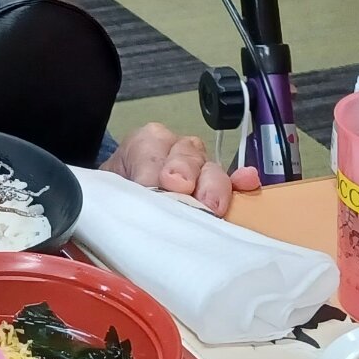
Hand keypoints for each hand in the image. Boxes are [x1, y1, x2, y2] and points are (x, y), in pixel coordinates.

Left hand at [106, 122, 259, 215]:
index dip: (152, 168)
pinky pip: (235, 183)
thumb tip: (135, 201)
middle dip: (184, 170)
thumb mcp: (110, 191)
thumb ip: (118, 193)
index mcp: (145, 144)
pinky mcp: (219, 191)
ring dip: (212, 185)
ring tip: (210, 205)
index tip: (152, 187)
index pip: (150, 147)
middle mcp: (176, 151)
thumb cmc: (118, 199)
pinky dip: (242, 184)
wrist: (125, 214)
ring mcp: (201, 170)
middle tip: (180, 189)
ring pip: (211, 168)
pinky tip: (247, 184)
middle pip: (186, 153)